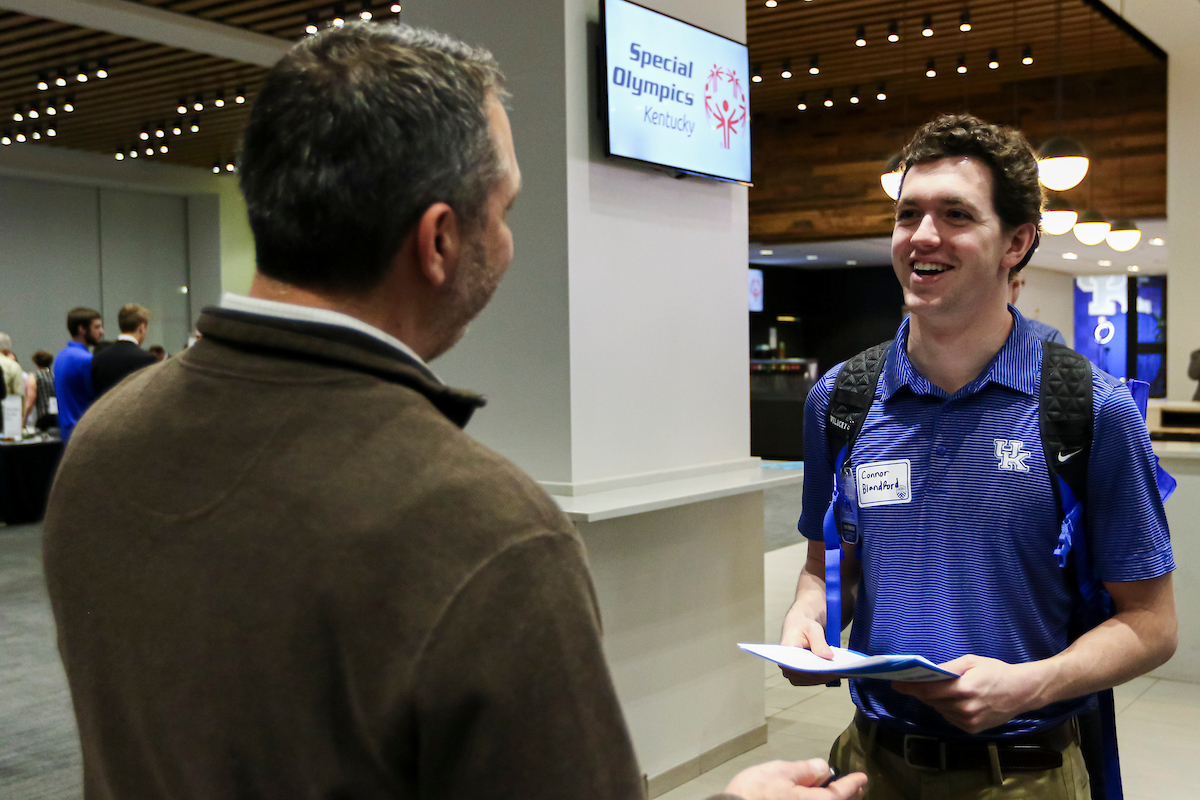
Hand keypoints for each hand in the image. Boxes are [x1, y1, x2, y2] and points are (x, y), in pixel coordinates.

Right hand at [724, 758, 866, 799]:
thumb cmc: (755, 792)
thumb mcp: (780, 772)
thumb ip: (805, 770)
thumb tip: (823, 768)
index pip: (842, 793)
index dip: (853, 784)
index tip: (862, 777)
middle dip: (849, 796)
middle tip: (857, 787)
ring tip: (840, 793)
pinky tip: (817, 797)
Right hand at [778, 604, 835, 686]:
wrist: (799, 627)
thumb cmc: (804, 626)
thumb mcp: (812, 629)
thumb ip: (819, 642)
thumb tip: (828, 657)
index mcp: (785, 652)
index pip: (797, 666)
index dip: (812, 669)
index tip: (827, 668)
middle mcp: (786, 666)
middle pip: (806, 675)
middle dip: (823, 674)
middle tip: (839, 670)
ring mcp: (793, 673)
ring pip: (811, 680)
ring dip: (825, 676)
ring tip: (840, 671)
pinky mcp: (801, 676)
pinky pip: (814, 680)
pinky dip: (825, 676)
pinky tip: (836, 671)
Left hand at [892, 655, 1045, 733]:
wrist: (1022, 692)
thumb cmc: (995, 671)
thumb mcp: (971, 662)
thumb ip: (947, 668)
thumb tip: (925, 672)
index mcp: (963, 689)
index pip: (928, 690)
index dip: (909, 687)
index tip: (895, 683)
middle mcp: (964, 709)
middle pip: (931, 701)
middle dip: (921, 691)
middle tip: (913, 682)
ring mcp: (968, 722)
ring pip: (939, 710)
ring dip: (935, 700)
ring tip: (940, 689)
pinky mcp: (972, 730)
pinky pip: (949, 718)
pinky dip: (946, 709)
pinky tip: (955, 700)